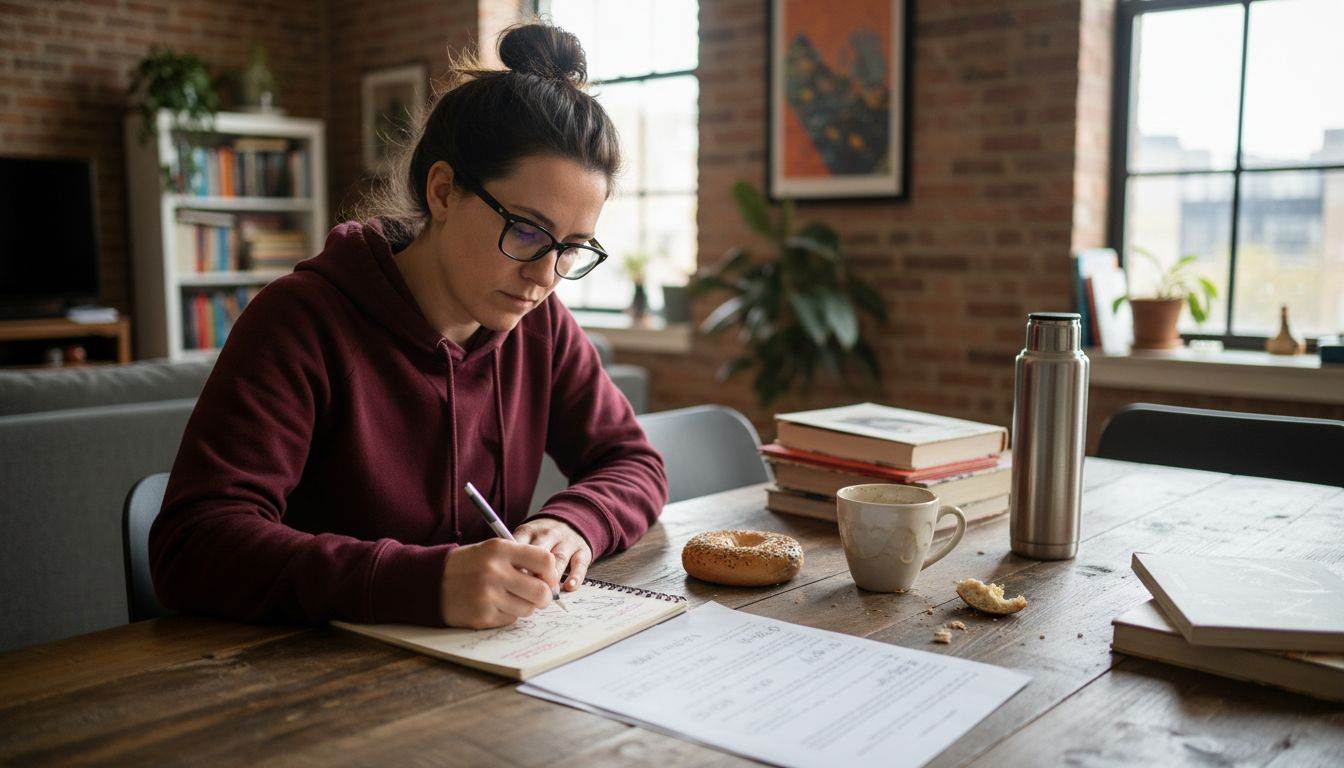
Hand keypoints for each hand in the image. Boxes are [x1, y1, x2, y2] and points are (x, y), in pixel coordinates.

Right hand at [440, 538, 558, 628]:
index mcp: (499, 549)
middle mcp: (494, 572)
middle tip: (539, 596)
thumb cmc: (468, 565)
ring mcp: (488, 596)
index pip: (544, 560)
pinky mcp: (482, 616)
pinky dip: (508, 614)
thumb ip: (521, 559)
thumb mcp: (491, 550)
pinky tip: (495, 605)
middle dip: (545, 596)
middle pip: (541, 591)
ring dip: (525, 606)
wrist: (430, 581)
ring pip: (528, 609)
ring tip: (510, 597)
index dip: (552, 572)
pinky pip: (511, 619)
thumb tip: (551, 581)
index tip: (548, 578)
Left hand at [513, 517, 592, 591]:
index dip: (515, 565)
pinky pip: (579, 563)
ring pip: (559, 558)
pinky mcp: (582, 551)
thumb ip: (514, 556)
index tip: (511, 581)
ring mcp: (566, 542)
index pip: (520, 545)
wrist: (569, 522)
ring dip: (552, 577)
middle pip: (540, 552)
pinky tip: (569, 587)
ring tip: (546, 594)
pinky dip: (575, 576)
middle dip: (534, 573)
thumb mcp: (523, 539)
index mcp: (529, 531)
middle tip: (527, 591)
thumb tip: (506, 581)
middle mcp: (548, 534)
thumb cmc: (539, 539)